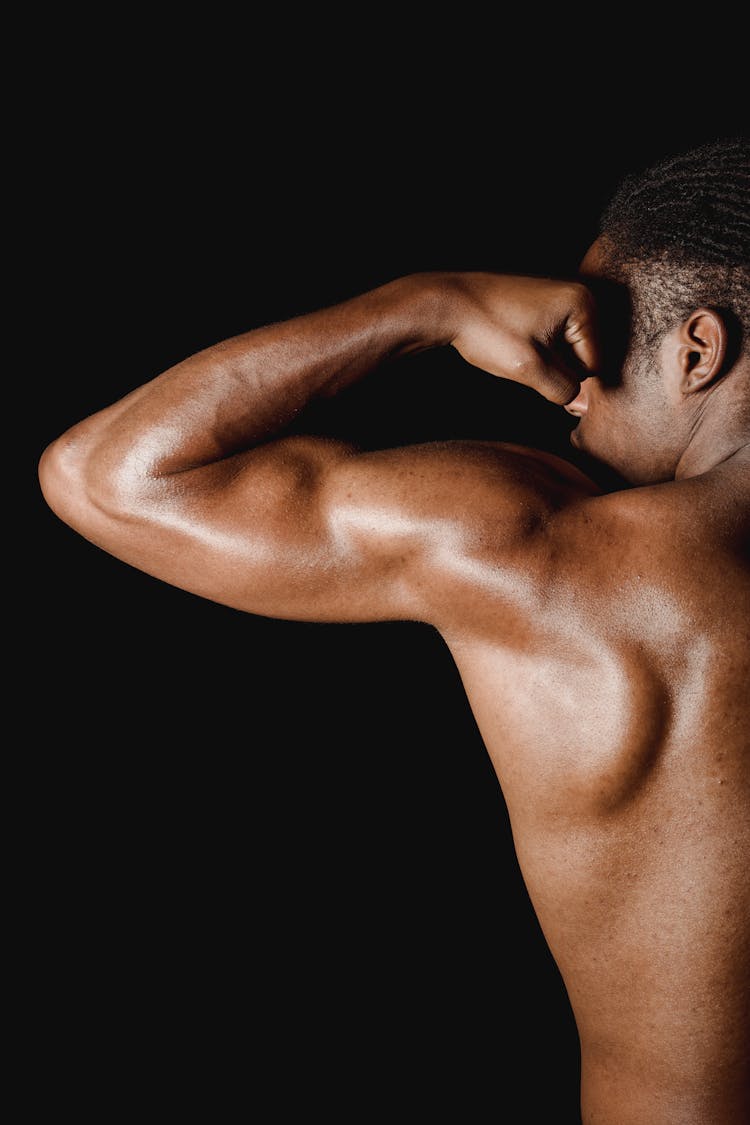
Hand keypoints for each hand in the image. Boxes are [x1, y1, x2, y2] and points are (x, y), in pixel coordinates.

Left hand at [447, 273, 599, 404]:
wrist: (447, 304)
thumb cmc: (487, 330)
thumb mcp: (530, 369)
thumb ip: (564, 390)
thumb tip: (585, 406)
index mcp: (583, 304)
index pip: (594, 366)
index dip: (565, 380)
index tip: (533, 370)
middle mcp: (578, 295)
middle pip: (582, 358)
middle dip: (555, 370)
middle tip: (521, 359)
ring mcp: (558, 298)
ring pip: (564, 353)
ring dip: (543, 363)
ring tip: (514, 350)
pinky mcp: (540, 305)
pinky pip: (550, 341)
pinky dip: (534, 351)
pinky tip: (511, 344)